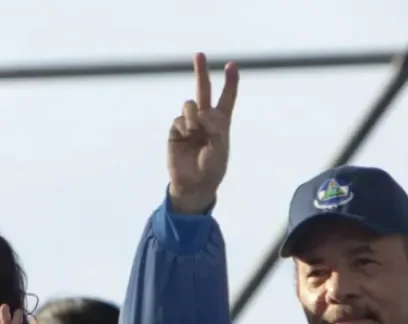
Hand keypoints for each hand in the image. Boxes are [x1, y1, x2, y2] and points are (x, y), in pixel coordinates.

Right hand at [167, 52, 239, 213]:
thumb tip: (201, 113)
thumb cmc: (211, 170)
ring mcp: (189, 124)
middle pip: (204, 90)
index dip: (230, 82)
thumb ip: (214, 130)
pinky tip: (187, 135)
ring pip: (190, 104)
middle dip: (201, 72)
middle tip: (199, 54)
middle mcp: (205, 120)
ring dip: (194, 112)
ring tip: (195, 128)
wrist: (193, 185)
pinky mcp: (176, 131)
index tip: (231, 65)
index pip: (226, 98)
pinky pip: (180, 119)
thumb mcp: (219, 150)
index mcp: (221, 123)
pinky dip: (185, 125)